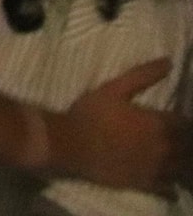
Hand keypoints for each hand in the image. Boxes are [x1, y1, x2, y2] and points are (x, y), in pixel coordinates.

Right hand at [50, 58, 187, 191]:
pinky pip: (169, 187)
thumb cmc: (90, 113)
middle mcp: (164, 148)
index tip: (179, 120)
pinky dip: (172, 183)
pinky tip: (169, 179)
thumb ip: (143, 75)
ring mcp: (156, 168)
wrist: (69, 144)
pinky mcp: (145, 183)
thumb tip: (169, 62)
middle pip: (189, 147)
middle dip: (187, 141)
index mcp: (160, 123)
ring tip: (178, 157)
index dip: (186, 122)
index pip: (187, 124)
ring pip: (183, 168)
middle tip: (179, 137)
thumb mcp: (114, 88)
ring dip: (184, 162)